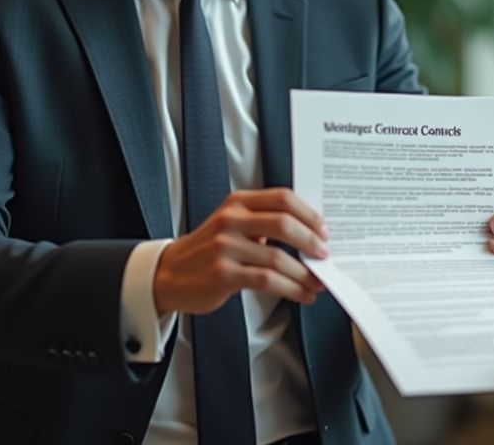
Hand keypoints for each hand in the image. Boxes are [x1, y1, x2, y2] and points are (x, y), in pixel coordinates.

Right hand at [153, 188, 329, 314]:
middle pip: (284, 223)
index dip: (309, 214)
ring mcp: (225, 247)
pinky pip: (267, 280)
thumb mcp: (232, 224)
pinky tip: (301, 294)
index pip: (282, 198)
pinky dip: (291, 289)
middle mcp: (231, 220)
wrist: (169, 274)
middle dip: (311, 241)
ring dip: (304, 274)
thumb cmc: (207, 250)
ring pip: (278, 258)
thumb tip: (309, 234)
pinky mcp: (223, 274)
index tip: (324, 230)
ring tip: (316, 282)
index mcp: (238, 203)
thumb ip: (263, 221)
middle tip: (324, 254)